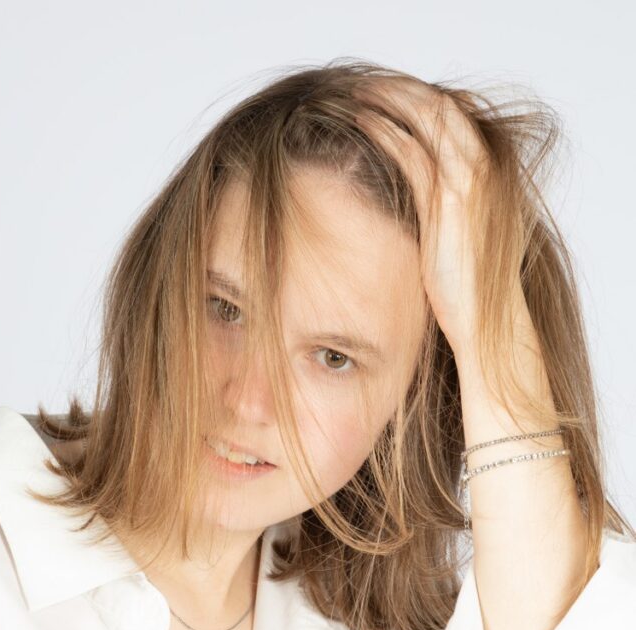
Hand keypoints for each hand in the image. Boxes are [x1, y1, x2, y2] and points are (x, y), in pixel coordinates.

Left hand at [352, 77, 504, 360]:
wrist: (487, 323)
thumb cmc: (471, 292)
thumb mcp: (459, 241)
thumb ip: (446, 211)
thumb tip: (418, 206)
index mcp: (489, 175)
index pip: (456, 118)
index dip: (422, 101)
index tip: (391, 96)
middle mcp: (484, 170)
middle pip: (442, 107)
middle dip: (403, 90)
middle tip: (369, 86)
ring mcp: (469, 182)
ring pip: (428, 118)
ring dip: (391, 100)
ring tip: (360, 94)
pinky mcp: (450, 200)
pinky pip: (413, 151)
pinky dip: (387, 130)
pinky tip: (365, 121)